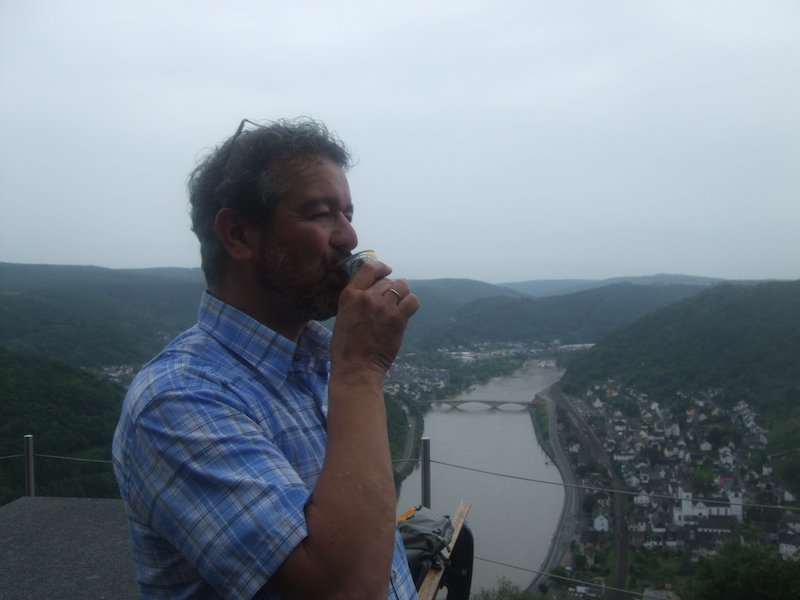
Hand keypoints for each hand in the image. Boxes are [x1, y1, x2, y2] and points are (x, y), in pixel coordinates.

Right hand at [330, 260, 418, 376]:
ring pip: (402, 287)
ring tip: (398, 307)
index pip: (368, 268)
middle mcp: (366, 297)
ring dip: (403, 295)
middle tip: (390, 304)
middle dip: (391, 289)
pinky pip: (412, 301)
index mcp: (349, 295)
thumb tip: (373, 291)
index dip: (381, 267)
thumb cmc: (346, 348)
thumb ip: (356, 300)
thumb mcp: (343, 316)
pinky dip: (411, 304)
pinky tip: (406, 313)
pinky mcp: (397, 318)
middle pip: (388, 281)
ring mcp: (383, 307)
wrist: (356, 368)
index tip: (386, 270)